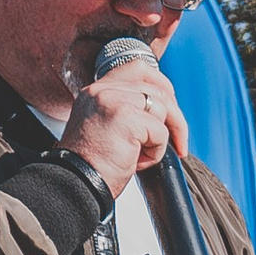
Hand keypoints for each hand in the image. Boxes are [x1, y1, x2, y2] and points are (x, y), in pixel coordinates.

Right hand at [60, 57, 186, 195]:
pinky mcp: (125, 117)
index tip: (171, 109)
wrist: (76, 184)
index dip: (161, 86)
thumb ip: (126, 112)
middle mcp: (103, 90)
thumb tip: (160, 110)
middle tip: (179, 143)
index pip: (137, 69)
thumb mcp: (107, 130)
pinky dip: (155, 153)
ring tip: (140, 157)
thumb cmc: (93, 167)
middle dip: (175, 117)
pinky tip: (136, 163)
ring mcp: (113, 100)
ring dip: (160, 140)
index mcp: (97, 91)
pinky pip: (160, 132)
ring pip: (161, 109)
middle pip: (157, 89)